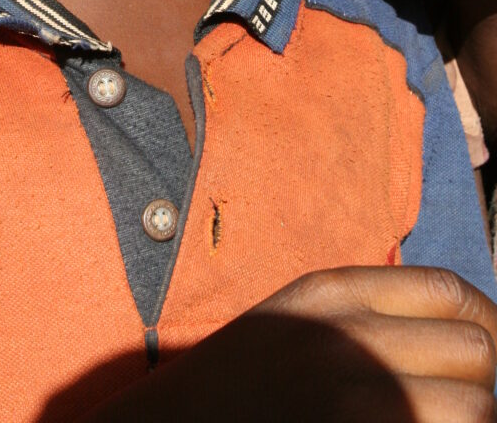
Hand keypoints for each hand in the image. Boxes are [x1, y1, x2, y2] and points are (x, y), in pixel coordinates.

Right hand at [84, 266, 496, 421]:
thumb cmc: (232, 394)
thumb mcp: (292, 327)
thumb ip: (364, 319)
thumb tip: (466, 345)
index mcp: (330, 295)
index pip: (450, 293)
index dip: (488, 326)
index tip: (488, 362)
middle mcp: (349, 338)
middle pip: (475, 351)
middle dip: (487, 386)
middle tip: (470, 408)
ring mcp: (358, 400)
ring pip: (476, 409)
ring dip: (473, 421)